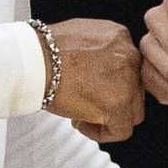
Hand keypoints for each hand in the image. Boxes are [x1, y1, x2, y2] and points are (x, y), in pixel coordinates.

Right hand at [42, 19, 144, 142]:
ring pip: (132, 111)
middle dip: (112, 100)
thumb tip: (100, 67)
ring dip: (109, 117)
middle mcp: (129, 56)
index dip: (111, 82)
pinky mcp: (118, 105)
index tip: (92, 87)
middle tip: (86, 102)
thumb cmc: (44, 50)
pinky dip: (101, 133)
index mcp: (120, 37)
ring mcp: (127, 82)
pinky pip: (121, 130)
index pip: (129, 67)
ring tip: (81, 114)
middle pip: (135, 89)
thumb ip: (99, 49)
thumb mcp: (81, 34)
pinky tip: (80, 122)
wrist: (33, 61)